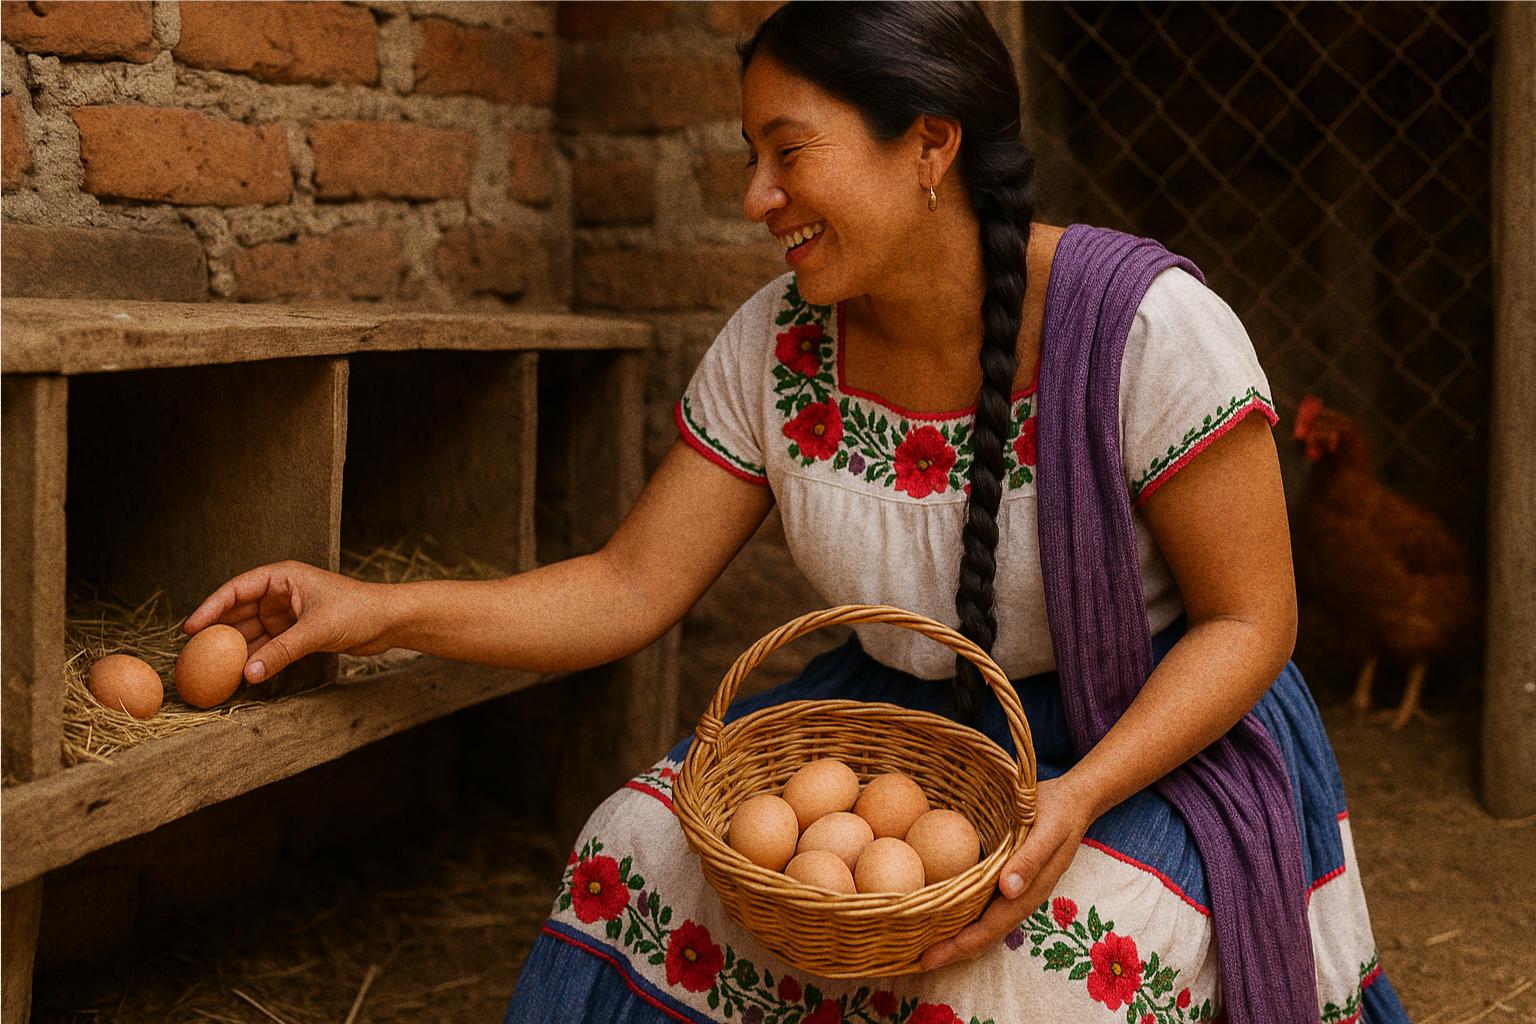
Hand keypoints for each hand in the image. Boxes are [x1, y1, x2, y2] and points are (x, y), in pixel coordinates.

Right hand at [182, 560, 395, 682]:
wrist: (389, 621)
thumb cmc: (358, 611)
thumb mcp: (316, 630)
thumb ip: (282, 652)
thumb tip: (249, 673)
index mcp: (283, 577)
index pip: (237, 589)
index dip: (211, 608)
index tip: (190, 628)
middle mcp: (281, 593)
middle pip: (239, 612)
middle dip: (219, 632)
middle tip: (195, 655)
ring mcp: (288, 613)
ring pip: (253, 632)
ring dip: (237, 650)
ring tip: (214, 670)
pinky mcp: (297, 632)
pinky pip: (268, 645)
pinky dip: (256, 658)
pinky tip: (242, 674)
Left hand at [918, 775, 1096, 970]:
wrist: (1074, 802)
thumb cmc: (1058, 811)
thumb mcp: (1047, 830)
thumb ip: (1030, 859)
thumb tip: (1008, 889)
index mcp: (1029, 892)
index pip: (990, 928)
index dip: (960, 945)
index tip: (929, 957)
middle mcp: (1020, 898)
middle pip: (983, 934)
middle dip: (950, 950)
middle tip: (912, 959)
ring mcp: (1014, 891)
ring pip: (982, 923)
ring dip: (953, 936)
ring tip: (919, 942)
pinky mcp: (1007, 879)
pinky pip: (982, 904)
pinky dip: (960, 914)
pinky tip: (939, 909)